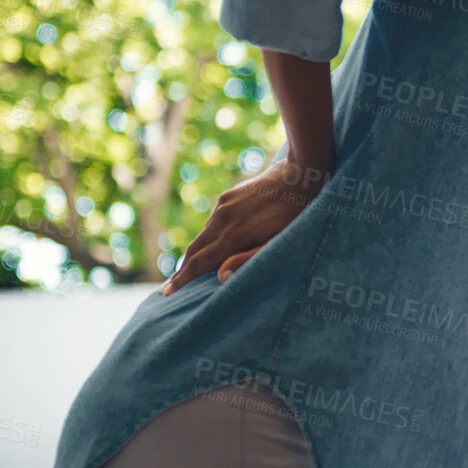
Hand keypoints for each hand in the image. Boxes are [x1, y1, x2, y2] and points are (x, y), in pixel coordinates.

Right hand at [160, 154, 329, 295]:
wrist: (301, 174)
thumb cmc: (298, 216)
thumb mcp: (279, 242)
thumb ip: (249, 259)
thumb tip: (220, 276)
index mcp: (233, 236)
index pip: (199, 263)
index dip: (182, 280)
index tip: (166, 293)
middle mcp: (222, 220)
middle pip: (195, 250)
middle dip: (183, 270)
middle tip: (171, 287)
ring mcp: (224, 205)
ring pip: (204, 234)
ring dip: (196, 252)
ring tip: (191, 267)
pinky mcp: (229, 195)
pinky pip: (214, 220)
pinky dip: (209, 235)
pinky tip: (214, 241)